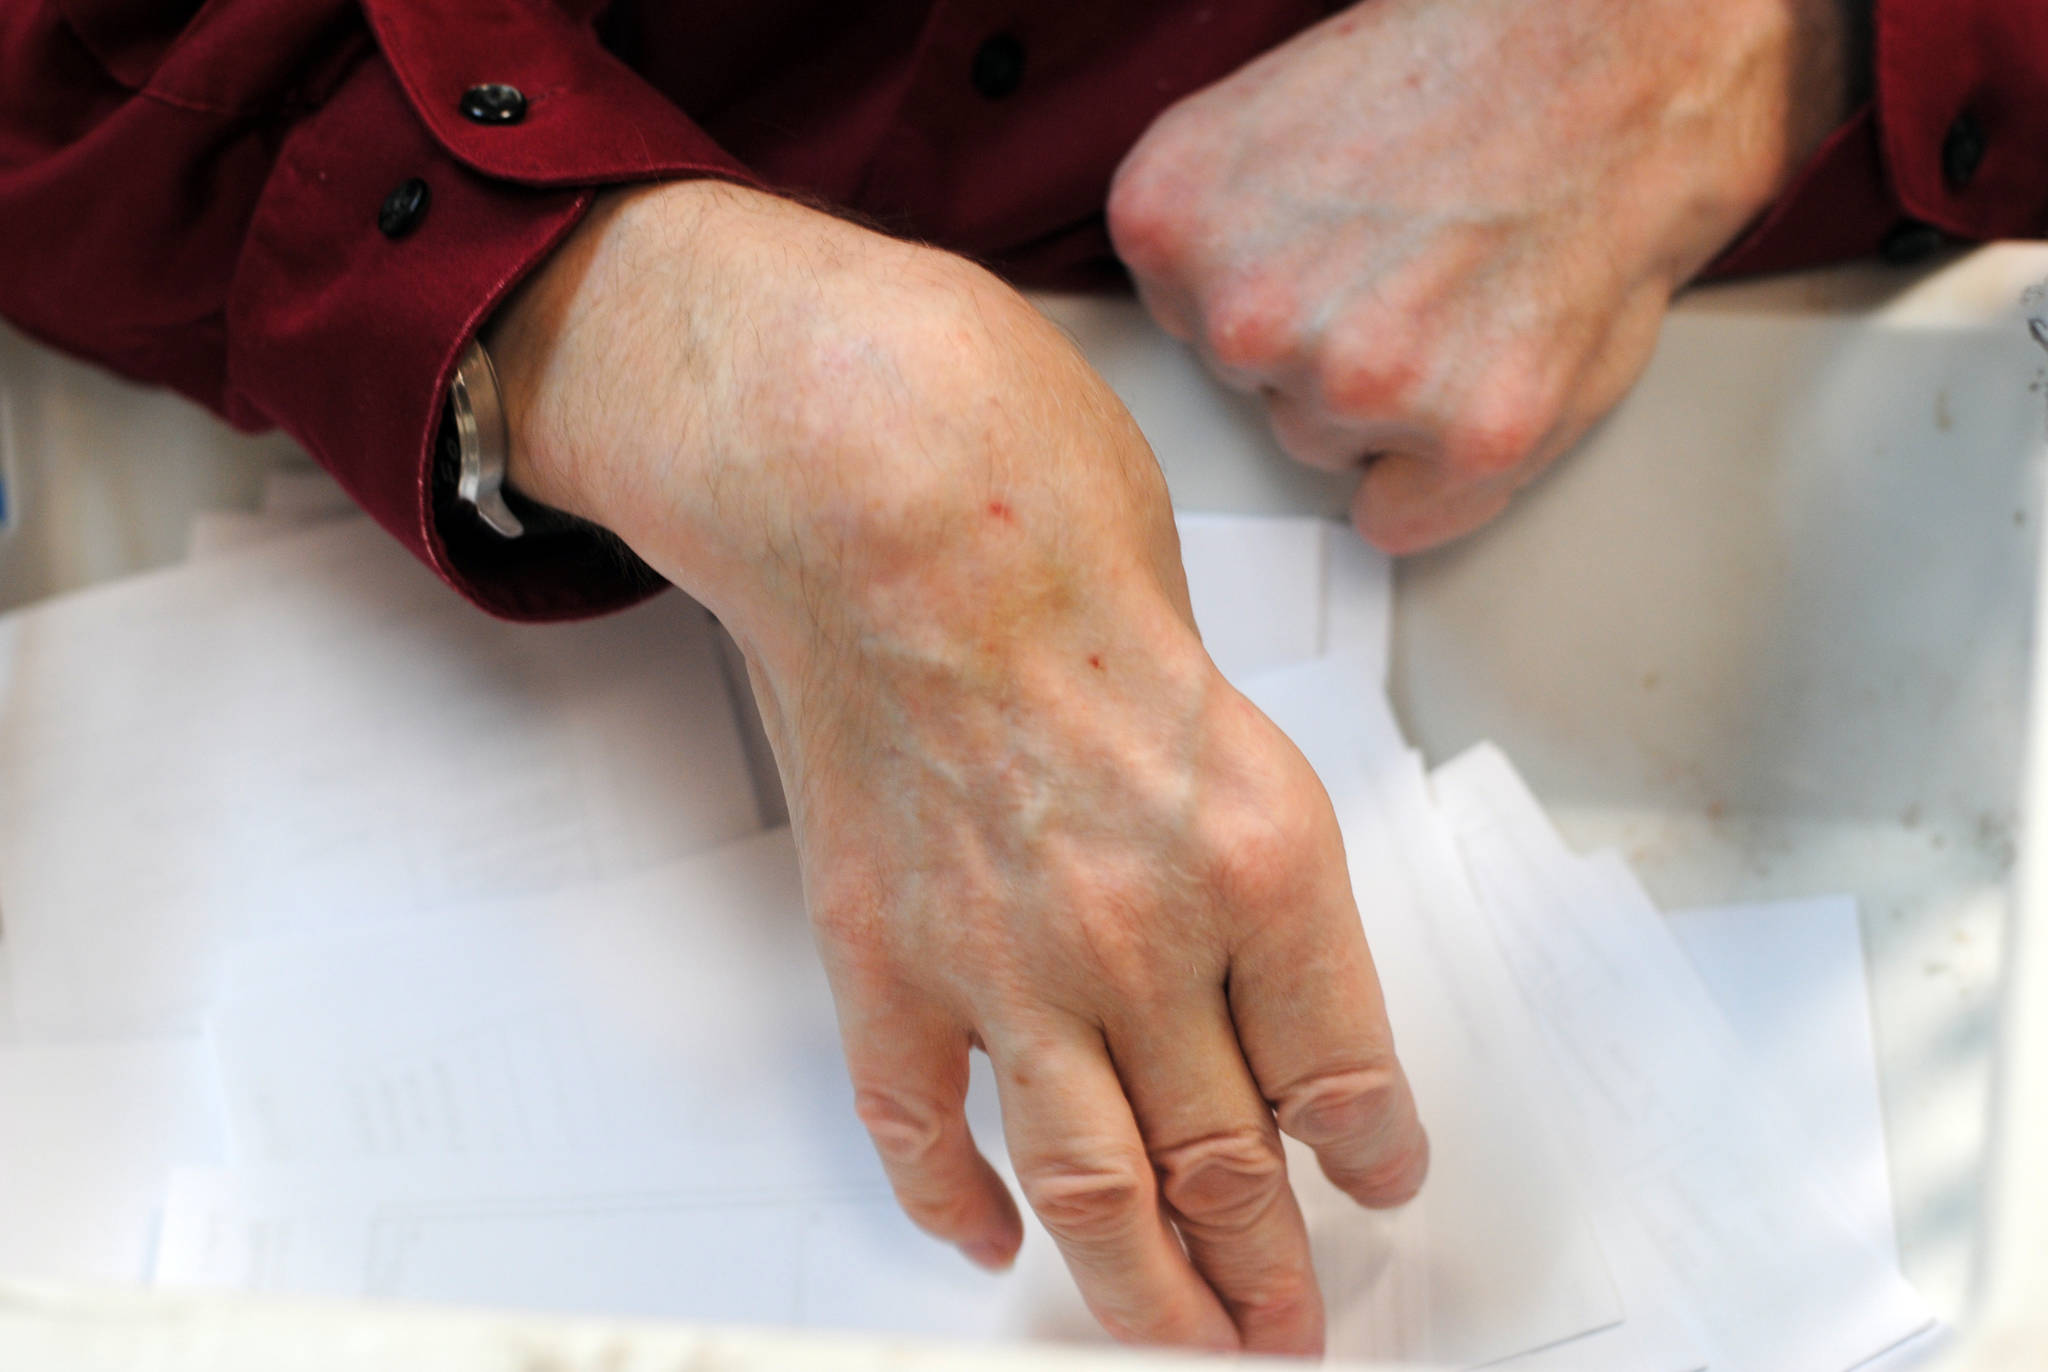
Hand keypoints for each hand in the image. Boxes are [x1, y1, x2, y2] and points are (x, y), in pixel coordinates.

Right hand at [487, 181, 1428, 1353]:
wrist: (899, 507)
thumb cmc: (1063, 562)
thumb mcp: (1237, 708)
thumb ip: (1257, 868)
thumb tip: (1268, 991)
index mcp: (1262, 860)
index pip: (1346, 1074)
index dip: (1374, 1156)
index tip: (1381, 1188)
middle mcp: (1142, 934)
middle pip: (1227, 1164)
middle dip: (1270, 1275)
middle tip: (1290, 1335)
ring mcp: (1002, 962)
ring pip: (1093, 1190)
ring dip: (1147, 1293)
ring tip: (1183, 1349)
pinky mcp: (884, 959)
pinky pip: (924, 1123)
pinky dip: (953, 1200)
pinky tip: (985, 1243)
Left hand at [1107, 0, 1853, 551]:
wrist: (1629, 65)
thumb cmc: (1473, 78)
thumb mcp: (1266, 121)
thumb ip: (1203, 239)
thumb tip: (1192, 320)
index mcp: (1172, 216)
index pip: (1182, 314)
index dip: (1269, 280)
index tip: (1332, 239)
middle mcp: (1247, 312)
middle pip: (1248, 384)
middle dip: (1318, 337)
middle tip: (1408, 253)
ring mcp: (1357, 385)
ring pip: (1321, 443)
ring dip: (1383, 398)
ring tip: (1459, 285)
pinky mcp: (1466, 438)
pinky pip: (1396, 517)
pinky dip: (1436, 477)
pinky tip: (1481, 364)